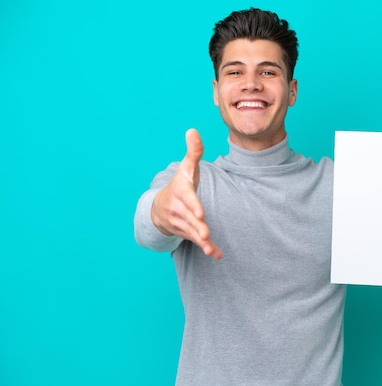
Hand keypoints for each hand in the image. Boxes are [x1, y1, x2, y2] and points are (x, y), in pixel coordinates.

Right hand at [151, 128, 221, 258]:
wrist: (160, 207)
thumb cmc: (179, 184)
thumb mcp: (186, 168)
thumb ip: (193, 151)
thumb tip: (193, 130)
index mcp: (181, 192)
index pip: (188, 199)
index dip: (193, 205)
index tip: (200, 212)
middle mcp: (179, 209)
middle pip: (189, 219)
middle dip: (197, 227)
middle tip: (205, 234)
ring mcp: (181, 222)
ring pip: (192, 232)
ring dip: (202, 242)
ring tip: (210, 249)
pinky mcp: (186, 232)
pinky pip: (196, 241)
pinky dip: (207, 249)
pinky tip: (216, 255)